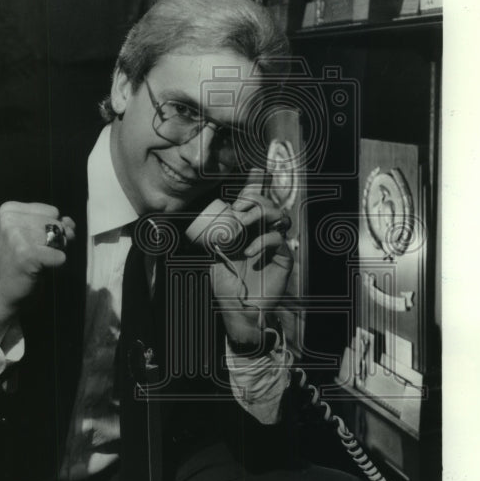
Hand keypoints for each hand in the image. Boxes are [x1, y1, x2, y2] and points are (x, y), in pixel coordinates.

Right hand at [0, 201, 75, 341]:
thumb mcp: (34, 235)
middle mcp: (10, 219)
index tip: (35, 242)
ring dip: (55, 253)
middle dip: (56, 241)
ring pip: (59, 238)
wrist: (1, 293)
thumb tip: (70, 223)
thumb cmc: (20, 263)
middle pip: (57, 224)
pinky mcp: (26, 254)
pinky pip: (60, 256)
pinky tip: (38, 270)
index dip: (53, 229)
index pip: (52, 211)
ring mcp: (16, 236)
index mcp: (9, 210)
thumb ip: (53, 223)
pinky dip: (55, 265)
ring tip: (37, 261)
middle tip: (37, 255)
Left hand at [209, 168, 293, 350]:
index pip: (252, 202)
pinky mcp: (283, 257)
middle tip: (237, 210)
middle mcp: (261, 232)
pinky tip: (249, 252)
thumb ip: (212, 239)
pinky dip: (263, 241)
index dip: (256, 184)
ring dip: (260, 214)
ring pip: (278, 215)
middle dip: (253, 200)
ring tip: (243, 225)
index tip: (255, 170)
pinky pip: (278, 238)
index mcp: (245, 230)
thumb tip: (196, 223)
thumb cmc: (226, 287)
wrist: (238, 310)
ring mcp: (274, 244)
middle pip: (267, 203)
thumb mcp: (212, 258)